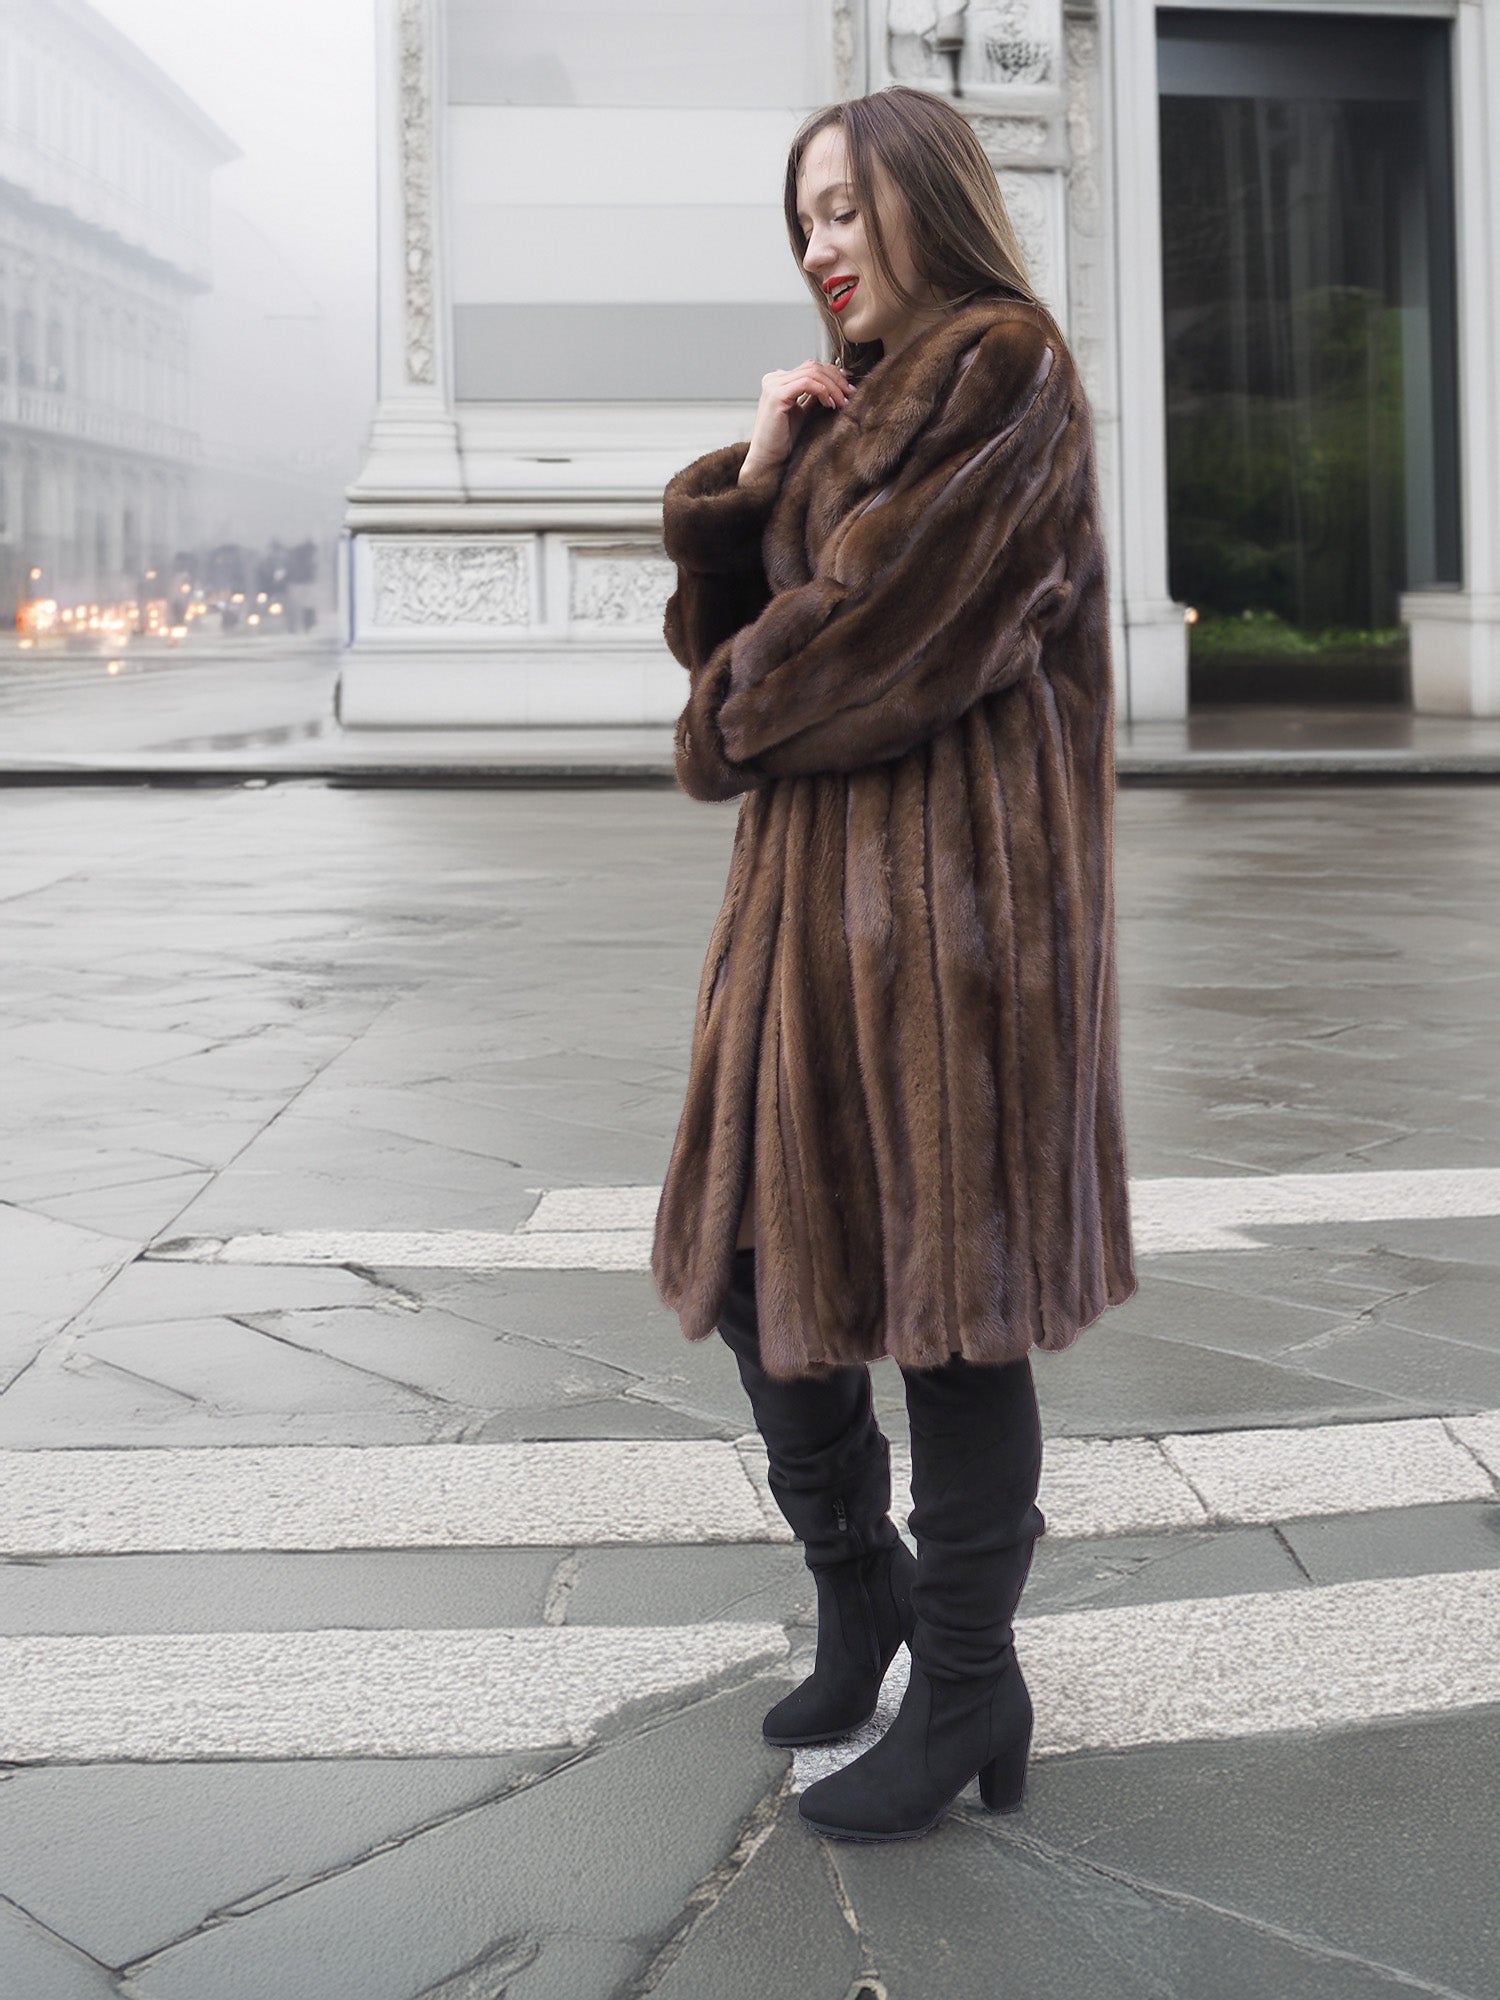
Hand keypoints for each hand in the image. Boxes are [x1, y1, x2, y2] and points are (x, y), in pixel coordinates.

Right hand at [739, 360, 853, 484]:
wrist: (768, 460)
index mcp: (779, 381)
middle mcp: (774, 379)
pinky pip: (806, 383)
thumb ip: (814, 397)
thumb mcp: (803, 413)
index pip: (811, 367)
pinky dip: (822, 391)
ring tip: (842, 402)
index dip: (834, 373)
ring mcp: (773, 385)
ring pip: (812, 373)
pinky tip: (829, 404)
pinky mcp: (776, 395)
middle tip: (850, 394)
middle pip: (813, 367)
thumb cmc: (783, 441)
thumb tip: (836, 385)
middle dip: (836, 379)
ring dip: (833, 387)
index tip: (849, 386)